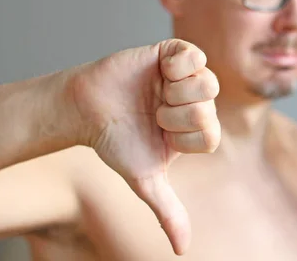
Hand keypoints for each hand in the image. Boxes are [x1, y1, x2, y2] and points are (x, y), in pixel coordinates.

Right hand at [67, 39, 219, 254]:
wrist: (85, 111)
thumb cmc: (116, 142)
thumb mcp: (144, 178)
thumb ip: (167, 210)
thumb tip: (181, 250)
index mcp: (195, 131)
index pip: (211, 135)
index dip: (182, 137)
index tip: (160, 133)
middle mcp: (196, 103)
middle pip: (209, 108)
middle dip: (174, 115)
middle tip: (154, 112)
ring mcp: (187, 78)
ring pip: (207, 82)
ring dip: (175, 92)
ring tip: (157, 92)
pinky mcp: (173, 54)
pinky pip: (194, 54)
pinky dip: (177, 66)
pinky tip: (160, 71)